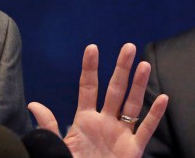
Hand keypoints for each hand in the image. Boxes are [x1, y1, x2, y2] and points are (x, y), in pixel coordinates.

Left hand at [28, 43, 168, 157]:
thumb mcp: (57, 144)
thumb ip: (49, 124)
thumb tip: (33, 104)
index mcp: (84, 119)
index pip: (88, 87)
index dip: (90, 67)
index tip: (92, 47)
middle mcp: (105, 121)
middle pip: (115, 90)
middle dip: (121, 69)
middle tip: (128, 47)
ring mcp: (120, 133)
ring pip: (132, 104)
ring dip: (139, 85)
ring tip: (143, 64)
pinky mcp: (133, 148)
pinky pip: (145, 129)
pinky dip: (154, 114)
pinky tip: (162, 98)